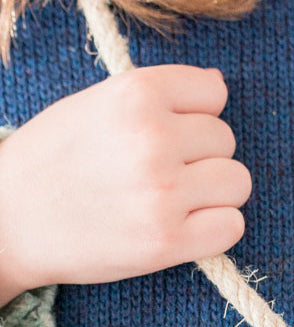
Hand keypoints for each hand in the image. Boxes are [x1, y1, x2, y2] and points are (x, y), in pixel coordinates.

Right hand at [0, 65, 251, 304]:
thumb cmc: (52, 162)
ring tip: (175, 200)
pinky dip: (216, 229)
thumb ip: (156, 96)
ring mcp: (163, 192)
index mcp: (135, 95)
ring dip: (215, 193)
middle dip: (202, 156)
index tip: (170, 132)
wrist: (8, 222)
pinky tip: (185, 227)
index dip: (196, 114)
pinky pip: (232, 226)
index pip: (214, 92)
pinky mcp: (168, 241)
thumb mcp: (94, 104)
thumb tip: (218, 84)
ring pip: (237, 182)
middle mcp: (153, 139)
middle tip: (161, 173)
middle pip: (226, 140)